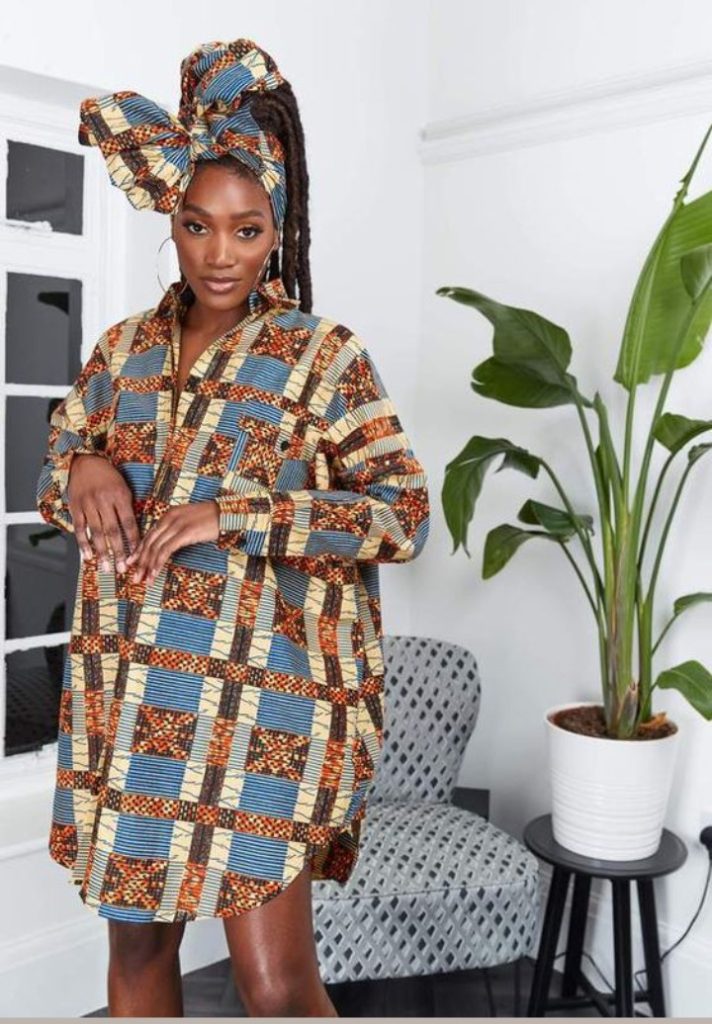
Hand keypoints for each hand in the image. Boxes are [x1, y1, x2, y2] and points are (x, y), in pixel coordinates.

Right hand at [68, 453, 139, 571]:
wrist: (84, 461)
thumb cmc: (108, 476)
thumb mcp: (123, 487)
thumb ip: (127, 508)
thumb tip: (135, 531)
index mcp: (120, 495)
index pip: (129, 522)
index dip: (133, 540)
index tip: (137, 555)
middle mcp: (103, 500)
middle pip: (112, 530)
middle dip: (118, 551)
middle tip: (122, 568)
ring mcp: (88, 504)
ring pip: (96, 532)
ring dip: (101, 552)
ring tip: (105, 567)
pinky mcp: (75, 507)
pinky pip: (80, 528)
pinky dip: (83, 543)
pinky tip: (87, 556)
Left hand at [126, 501, 219, 584]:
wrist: (229, 513)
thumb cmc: (213, 520)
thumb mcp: (191, 522)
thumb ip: (178, 530)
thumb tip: (169, 545)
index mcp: (169, 514)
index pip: (149, 534)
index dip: (139, 550)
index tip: (132, 563)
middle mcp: (169, 518)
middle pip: (149, 542)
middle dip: (140, 561)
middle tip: (134, 577)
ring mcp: (176, 525)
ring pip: (155, 548)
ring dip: (147, 566)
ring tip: (143, 580)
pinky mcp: (185, 532)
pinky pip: (166, 550)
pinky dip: (158, 563)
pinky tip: (155, 574)